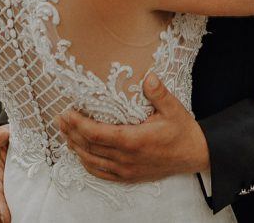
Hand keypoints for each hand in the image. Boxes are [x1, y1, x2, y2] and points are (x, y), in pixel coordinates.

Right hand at [0, 125, 10, 222]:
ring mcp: (4, 190)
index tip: (7, 218)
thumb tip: (0, 136)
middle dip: (0, 219)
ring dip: (4, 221)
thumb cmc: (9, 137)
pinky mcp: (12, 193)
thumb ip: (3, 134)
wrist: (13, 139)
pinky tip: (24, 221)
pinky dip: (14, 216)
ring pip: (0, 210)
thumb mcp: (6, 133)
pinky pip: (12, 206)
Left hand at [58, 72, 209, 182]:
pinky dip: (87, 164)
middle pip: (89, 147)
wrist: (195, 155)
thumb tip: (148, 76)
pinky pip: (101, 173)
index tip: (66, 113)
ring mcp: (126, 170)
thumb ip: (158, 93)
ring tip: (65, 133)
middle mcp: (126, 158)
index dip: (77, 124)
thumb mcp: (173, 109)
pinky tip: (81, 154)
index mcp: (134, 140)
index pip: (96, 134)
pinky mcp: (128, 176)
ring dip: (75, 148)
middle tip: (59, 119)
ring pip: (91, 161)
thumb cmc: (182, 131)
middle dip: (71, 133)